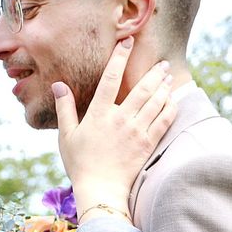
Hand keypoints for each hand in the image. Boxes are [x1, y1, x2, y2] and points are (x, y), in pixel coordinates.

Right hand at [52, 36, 176, 223]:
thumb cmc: (80, 163)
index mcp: (99, 114)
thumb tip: (59, 85)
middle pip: (141, 88)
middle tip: (161, 62)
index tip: (127, 42)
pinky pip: (164, 121)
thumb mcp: (66, 135)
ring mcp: (137, 131)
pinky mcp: (148, 143)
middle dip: (153, 72)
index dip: (119, 58)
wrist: (101, 189)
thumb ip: (65, 108)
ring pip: (155, 102)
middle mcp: (121, 119)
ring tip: (167, 76)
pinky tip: (172, 100)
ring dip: (163, 87)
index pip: (110, 79)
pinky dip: (170, 108)